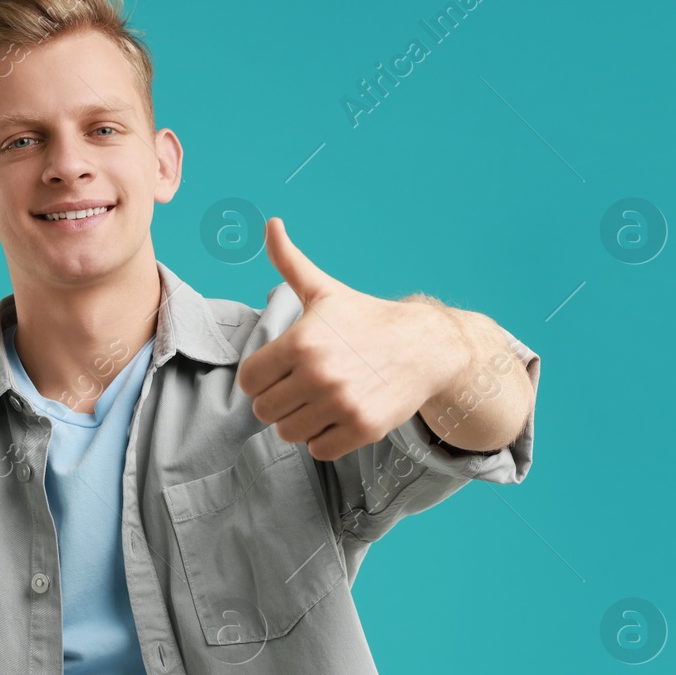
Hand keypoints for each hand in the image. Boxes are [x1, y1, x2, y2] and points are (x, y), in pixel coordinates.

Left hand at [235, 217, 464, 461]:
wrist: (426, 347)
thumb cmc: (365, 318)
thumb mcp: (324, 290)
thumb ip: (289, 262)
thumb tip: (270, 223)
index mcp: (301, 342)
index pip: (249, 380)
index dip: (260, 377)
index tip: (280, 369)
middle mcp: (318, 375)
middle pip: (264, 410)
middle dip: (278, 400)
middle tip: (301, 386)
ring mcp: (341, 404)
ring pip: (288, 433)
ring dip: (299, 421)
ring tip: (318, 401)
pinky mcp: (362, 429)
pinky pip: (318, 450)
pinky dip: (323, 439)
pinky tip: (337, 415)